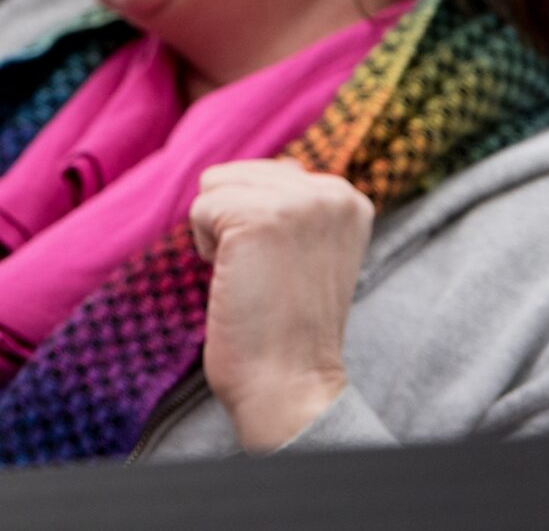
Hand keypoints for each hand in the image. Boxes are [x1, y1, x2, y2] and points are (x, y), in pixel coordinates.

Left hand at [189, 159, 372, 450]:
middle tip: (265, 275)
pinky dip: (206, 249)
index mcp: (349, 197)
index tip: (282, 269)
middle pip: (235, 174)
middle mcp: (333, 191)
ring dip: (218, 233)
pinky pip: (199, 210)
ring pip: (214, 186)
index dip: (254, 222)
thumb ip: (299, 204)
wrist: (290, 383)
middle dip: (233, 223)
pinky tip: (239, 282)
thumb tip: (279, 164)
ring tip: (254, 276)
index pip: (267, 172)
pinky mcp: (260, 217)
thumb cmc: (288, 324)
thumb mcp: (312, 249)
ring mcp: (299, 201)